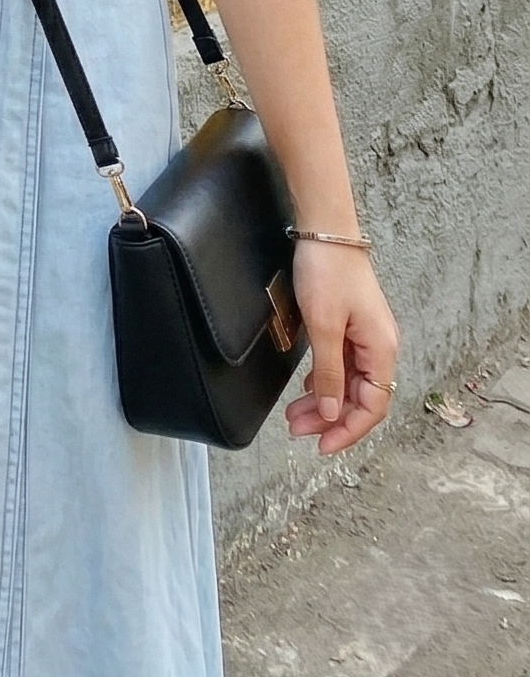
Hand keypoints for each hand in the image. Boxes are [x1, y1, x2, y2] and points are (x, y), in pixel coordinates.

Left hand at [283, 240, 399, 454]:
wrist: (325, 229)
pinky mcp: (351, 324)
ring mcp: (365, 335)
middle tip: (296, 430)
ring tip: (294, 416)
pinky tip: (308, 388)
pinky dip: (325, 379)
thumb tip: (332, 413)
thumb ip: (329, 373)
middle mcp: (379, 346)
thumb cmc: (327, 271)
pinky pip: (342, 364)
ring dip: (324, 401)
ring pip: (349, 382)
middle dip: (330, 419)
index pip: (372, 406)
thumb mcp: (324, 326)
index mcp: (381, 350)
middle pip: (360, 397)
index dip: (348, 430)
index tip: (321, 447)